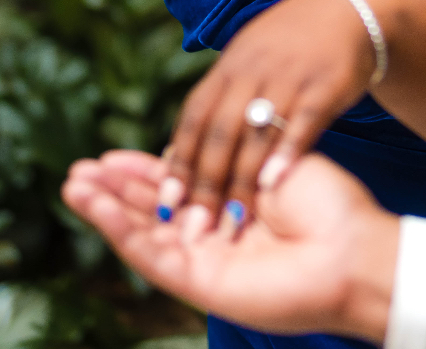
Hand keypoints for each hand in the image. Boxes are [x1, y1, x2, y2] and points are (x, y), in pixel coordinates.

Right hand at [63, 149, 397, 340]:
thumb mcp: (268, 161)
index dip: (141, 170)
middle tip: (79, 168)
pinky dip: (122, 231)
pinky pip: (151, 256)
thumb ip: (226, 155)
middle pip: (150, 212)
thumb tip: (182, 142)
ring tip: (73, 185)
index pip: (174, 186)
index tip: (110, 153)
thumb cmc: (325, 203)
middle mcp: (211, 236)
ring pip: (142, 235)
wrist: (352, 247)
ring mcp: (203, 261)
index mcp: (228, 206)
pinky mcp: (200, 284)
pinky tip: (98, 209)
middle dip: (113, 190)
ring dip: (105, 210)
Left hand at [158, 0, 378, 228]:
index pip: (193, 119)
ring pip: (256, 132)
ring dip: (242, 180)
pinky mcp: (326, 83)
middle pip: (219, 132)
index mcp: (229, 68)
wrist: (350, 10)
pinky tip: (275, 183)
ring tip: (232, 222)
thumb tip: (180, 149)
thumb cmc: (292, 46)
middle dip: (204, 183)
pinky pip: (303, 121)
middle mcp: (252, 71)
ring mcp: (289, 76)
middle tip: (195, 229)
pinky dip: (286, 152)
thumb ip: (218, 102)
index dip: (179, 162)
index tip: (166, 205)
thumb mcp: (248, 61)